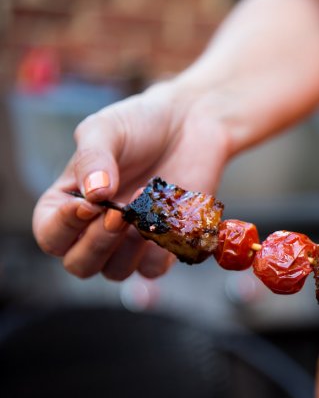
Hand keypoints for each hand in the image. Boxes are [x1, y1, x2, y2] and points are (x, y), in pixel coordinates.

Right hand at [32, 76, 230, 280]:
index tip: (87, 206)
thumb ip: (92, 159)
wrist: (189, 125)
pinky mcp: (162, 247)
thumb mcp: (106, 131)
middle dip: (96, 245)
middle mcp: (94, 230)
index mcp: (68, 203)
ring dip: (129, 247)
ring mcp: (129, 242)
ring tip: (146, 208)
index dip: (63, 228)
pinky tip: (167, 219)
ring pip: (116, 272)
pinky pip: (153, 269)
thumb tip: (94, 195)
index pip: (50, 235)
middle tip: (117, 215)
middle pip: (80, 265)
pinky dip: (159, 250)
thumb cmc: (140, 125)